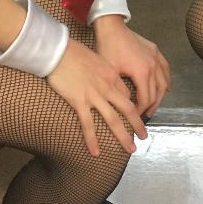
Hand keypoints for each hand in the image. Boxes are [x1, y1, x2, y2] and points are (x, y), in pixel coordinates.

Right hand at [47, 38, 146, 156]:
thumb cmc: (74, 52)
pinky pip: (87, 124)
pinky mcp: (79, 101)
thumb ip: (104, 71)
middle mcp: (107, 87)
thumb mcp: (97, 59)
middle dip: (138, 124)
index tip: (134, 117)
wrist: (59, 51)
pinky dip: (92, 139)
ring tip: (131, 149)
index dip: (132, 108)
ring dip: (123, 136)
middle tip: (144, 136)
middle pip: (128, 109)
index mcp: (112, 76)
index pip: (127, 95)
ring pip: (113, 119)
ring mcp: (94, 95)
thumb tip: (105, 79)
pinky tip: (95, 152)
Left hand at [93, 16, 170, 117]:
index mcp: (142, 72)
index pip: (145, 99)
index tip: (133, 116)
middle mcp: (152, 65)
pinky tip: (164, 87)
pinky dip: (166, 80)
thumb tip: (123, 107)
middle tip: (144, 116)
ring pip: (164, 82)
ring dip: (160, 96)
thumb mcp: (110, 72)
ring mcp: (156, 57)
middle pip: (156, 93)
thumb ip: (119, 91)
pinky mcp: (155, 51)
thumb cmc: (107, 47)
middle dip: (151, 107)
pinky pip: (165, 69)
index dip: (140, 111)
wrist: (111, 27)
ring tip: (153, 105)